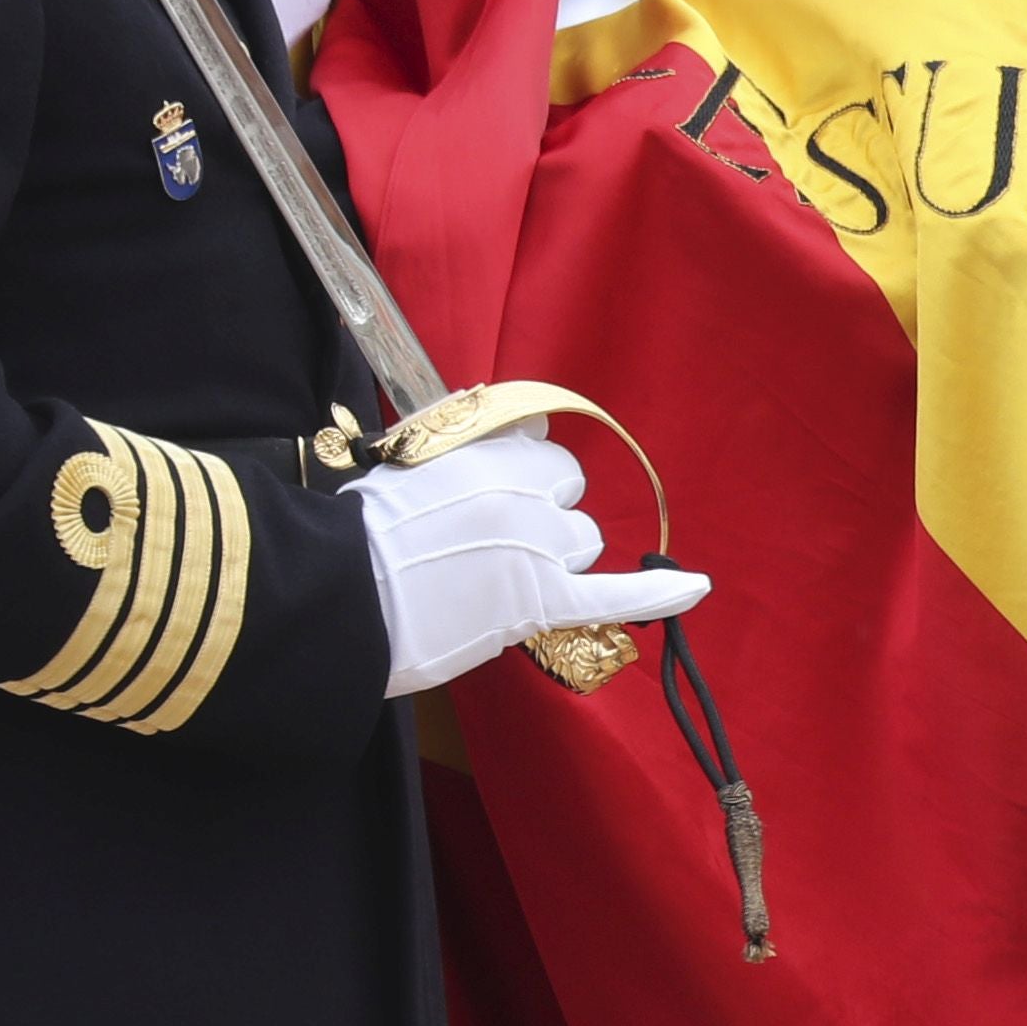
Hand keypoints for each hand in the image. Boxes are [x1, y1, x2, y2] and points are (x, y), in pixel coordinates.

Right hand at [352, 427, 708, 697]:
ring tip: (496, 581)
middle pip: (568, 497)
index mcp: (485, 454)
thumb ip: (468, 446)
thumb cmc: (351, 536)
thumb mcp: (405, 465)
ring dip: (556, 559)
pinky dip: (659, 591)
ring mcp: (535, 546)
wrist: (329, 595)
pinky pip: (616, 594)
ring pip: (582, 543)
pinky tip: (696, 585)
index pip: (542, 451)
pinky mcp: (540, 601)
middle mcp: (521, 493)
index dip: (527, 479)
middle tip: (490, 548)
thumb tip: (525, 424)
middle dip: (544, 518)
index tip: (503, 495)